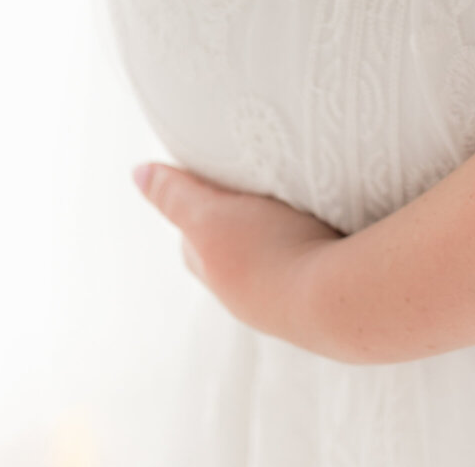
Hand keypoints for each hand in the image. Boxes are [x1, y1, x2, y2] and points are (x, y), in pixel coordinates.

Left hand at [133, 162, 345, 353]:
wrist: (337, 300)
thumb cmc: (269, 257)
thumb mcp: (211, 216)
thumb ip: (175, 195)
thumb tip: (137, 173)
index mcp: (217, 276)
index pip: (195, 240)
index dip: (200, 205)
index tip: (213, 175)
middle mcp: (248, 296)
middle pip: (233, 252)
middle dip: (239, 220)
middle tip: (255, 183)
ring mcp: (289, 300)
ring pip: (274, 260)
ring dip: (280, 235)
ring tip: (299, 199)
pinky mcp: (327, 296)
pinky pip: (312, 264)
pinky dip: (315, 243)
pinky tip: (331, 225)